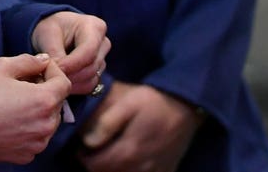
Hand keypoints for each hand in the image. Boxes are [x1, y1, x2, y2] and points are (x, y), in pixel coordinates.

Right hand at [0, 53, 70, 163]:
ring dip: (38, 109)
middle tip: (22, 82)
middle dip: (45, 89)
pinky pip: (36, 136)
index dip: (53, 71)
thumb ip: (30, 61)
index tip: (37, 68)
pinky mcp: (25, 156)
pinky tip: (9, 118)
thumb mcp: (3, 66)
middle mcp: (46, 126)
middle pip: (57, 102)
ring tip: (14, 101)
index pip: (64, 83)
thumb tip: (44, 61)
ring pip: (48, 120)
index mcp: (44, 101)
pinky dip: (29, 126)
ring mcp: (36, 144)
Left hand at [32, 11, 109, 94]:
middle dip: (70, 75)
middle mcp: (103, 44)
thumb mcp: (48, 33)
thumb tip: (59, 72)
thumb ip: (54, 52)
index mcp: (94, 27)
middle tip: (50, 76)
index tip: (55, 69)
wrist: (55, 32)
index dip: (72, 64)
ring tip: (53, 78)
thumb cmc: (52, 27)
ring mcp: (102, 59)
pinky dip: (73, 87)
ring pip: (90, 80)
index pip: (89, 52)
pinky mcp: (98, 73)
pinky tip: (60, 81)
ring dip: (71, 83)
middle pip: (91, 68)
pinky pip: (88, 87)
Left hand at [76, 80, 203, 171]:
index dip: (84, 158)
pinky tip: (128, 159)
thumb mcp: (128, 103)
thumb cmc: (153, 102)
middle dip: (96, 165)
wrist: (185, 106)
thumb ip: (107, 122)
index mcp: (129, 151)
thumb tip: (87, 141)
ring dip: (112, 170)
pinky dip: (130, 171)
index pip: (95, 166)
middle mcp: (141, 168)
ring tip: (109, 154)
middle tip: (92, 151)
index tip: (81, 148)